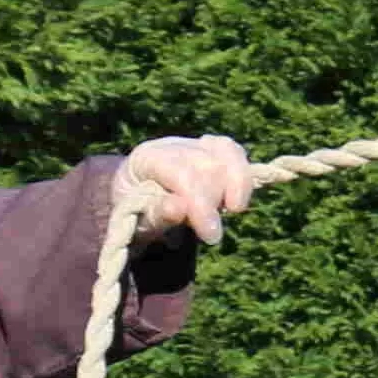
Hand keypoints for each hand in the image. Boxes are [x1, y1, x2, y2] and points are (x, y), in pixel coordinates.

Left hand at [118, 135, 253, 245]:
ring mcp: (194, 143)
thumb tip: (179, 208)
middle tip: (209, 231)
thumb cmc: (136, 214)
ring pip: (228, 152)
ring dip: (237, 186)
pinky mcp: (212, 148)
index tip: (211, 234)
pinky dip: (242, 175)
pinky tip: (235, 199)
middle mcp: (173, 145)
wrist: (136, 203)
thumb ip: (157, 213)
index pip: (183, 174)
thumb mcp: (138, 220)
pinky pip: (234, 152)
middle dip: (215, 201)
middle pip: (209, 164)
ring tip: (229, 210)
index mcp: (147, 158)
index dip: (201, 204)